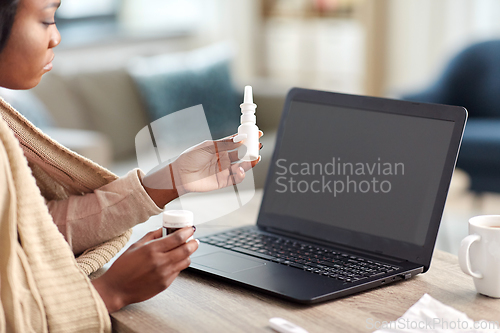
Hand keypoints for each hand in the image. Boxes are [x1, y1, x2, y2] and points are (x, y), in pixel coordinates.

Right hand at [92, 227, 197, 312]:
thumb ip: (152, 235)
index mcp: (152, 249)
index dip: (187, 231)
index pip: (177, 238)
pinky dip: (179, 264)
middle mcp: (160, 261)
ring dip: (188, 254)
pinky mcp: (165, 284)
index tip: (190, 228)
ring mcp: (164, 274)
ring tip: (185, 250)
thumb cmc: (123, 267)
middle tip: (193, 240)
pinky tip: (174, 261)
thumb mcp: (135, 246)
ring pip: (186, 261)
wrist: (116, 289)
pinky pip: (178, 271)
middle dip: (193, 243)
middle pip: (186, 249)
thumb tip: (164, 228)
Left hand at [141, 131, 262, 203]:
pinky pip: (236, 178)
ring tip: (255, 158)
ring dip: (250, 163)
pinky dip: (242, 175)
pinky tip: (241, 170)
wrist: (180, 175)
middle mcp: (224, 159)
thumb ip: (225, 144)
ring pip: (242, 166)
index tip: (257, 133)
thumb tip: (241, 138)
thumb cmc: (190, 158)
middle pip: (242, 153)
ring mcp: (224, 170)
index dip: (248, 137)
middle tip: (259, 146)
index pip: (237, 142)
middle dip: (252, 150)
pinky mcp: (223, 181)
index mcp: (220, 148)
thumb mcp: (208, 147)